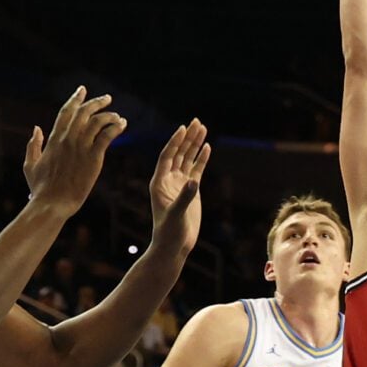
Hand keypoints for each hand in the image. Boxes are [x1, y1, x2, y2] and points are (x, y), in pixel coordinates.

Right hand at [22, 86, 123, 214]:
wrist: (52, 203)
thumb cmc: (40, 189)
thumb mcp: (30, 165)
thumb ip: (33, 145)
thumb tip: (36, 128)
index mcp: (53, 139)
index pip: (66, 112)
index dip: (75, 99)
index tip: (82, 90)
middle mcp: (67, 139)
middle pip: (84, 112)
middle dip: (96, 102)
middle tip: (107, 98)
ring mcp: (80, 147)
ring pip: (97, 121)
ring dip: (109, 115)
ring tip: (118, 117)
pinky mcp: (93, 158)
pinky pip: (107, 136)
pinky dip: (116, 127)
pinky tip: (122, 125)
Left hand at [147, 119, 210, 249]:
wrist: (174, 245)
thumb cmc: (169, 232)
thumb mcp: (175, 215)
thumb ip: (184, 197)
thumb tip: (194, 182)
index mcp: (159, 182)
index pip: (167, 156)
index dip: (175, 142)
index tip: (183, 128)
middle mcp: (168, 179)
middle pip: (178, 153)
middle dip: (187, 137)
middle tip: (196, 121)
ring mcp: (179, 183)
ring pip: (188, 159)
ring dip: (194, 144)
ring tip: (203, 128)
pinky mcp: (190, 190)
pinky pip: (196, 169)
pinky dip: (201, 158)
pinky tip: (207, 147)